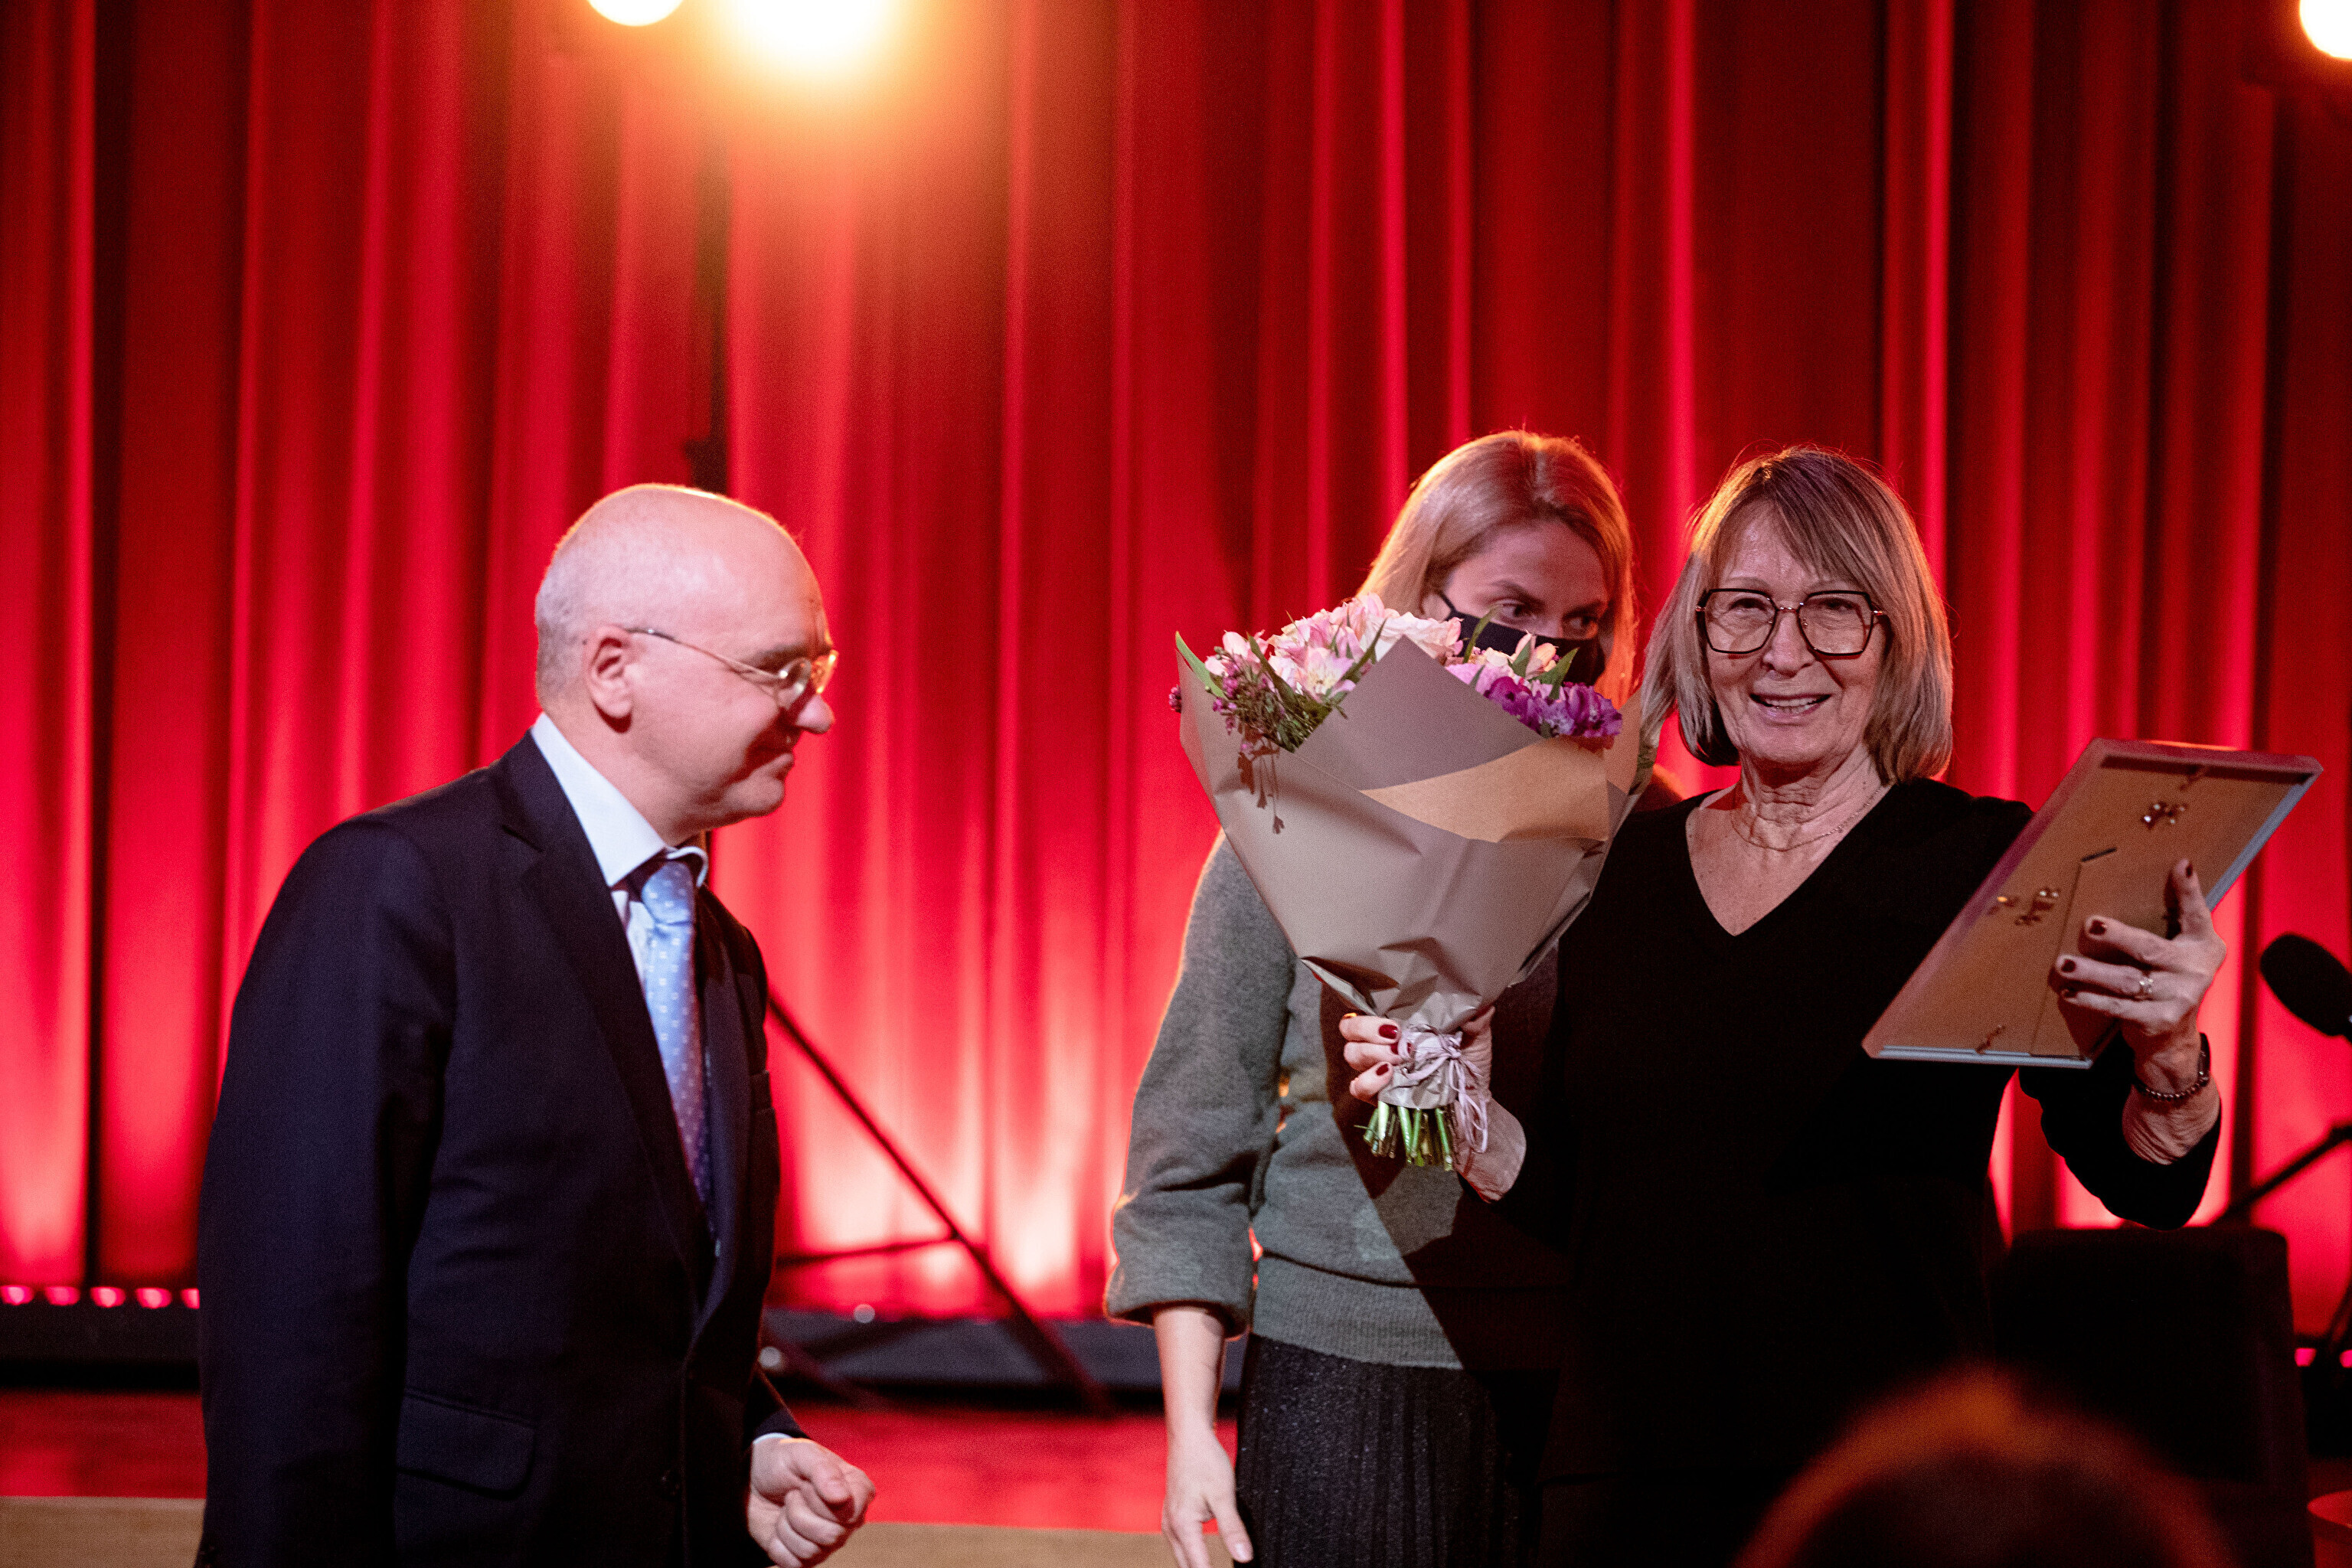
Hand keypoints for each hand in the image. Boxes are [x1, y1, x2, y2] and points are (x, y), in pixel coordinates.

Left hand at [746, 1435, 873, 1566]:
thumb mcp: (801, 1453)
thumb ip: (824, 1470)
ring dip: (786, 1527)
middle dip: (799, 1513)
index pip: (851, 1513)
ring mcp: (827, 1542)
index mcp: (856, 1491)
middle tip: (793, 1494)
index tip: (807, 1484)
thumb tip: (842, 1498)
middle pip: (831, 1535)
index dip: (822, 1502)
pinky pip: (793, 1564)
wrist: (751, 1480)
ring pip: (811, 1552)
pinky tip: (779, 1526)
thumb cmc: (782, 1462)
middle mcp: (847, 1520)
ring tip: (785, 1508)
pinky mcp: (805, 1558)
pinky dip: (777, 1544)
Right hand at [1162, 1421, 1250, 1566]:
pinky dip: (1193, 1555)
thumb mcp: (1224, 1495)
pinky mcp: (1172, 1515)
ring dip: (1197, 1567)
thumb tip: (1245, 1558)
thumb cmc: (1205, 1461)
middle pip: (1186, 1567)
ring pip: (1182, 1557)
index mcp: (1182, 1526)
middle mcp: (1171, 1527)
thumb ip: (1233, 1529)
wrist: (1189, 1436)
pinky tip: (1204, 1558)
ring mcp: (1169, 1521)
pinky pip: (1181, 1545)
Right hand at [1339, 1010, 1522, 1197]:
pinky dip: (1369, 1079)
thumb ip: (1475, 1019)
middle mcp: (1383, 1046)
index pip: (1367, 1008)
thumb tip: (1479, 1003)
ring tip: (1400, 1058)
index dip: (1369, 1009)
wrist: (1473, 1107)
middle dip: (1367, 1028)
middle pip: (1350, 1029)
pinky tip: (1388, 1075)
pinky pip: (1357, 1086)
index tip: (1394, 1019)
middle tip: (1396, 1035)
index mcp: (1399, 1026)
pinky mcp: (1378, 1097)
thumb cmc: (1471, 1069)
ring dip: (1373, 1052)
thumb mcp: (1477, 1039)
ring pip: (1352, 1053)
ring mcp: (1378, 1071)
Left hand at [2053, 858, 2224, 1091]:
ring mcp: (2178, 999)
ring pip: (2127, 980)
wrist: (2173, 1038)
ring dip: (2092, 972)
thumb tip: (2166, 871)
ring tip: (2065, 964)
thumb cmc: (2167, 981)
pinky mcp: (2158, 1021)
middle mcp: (2196, 971)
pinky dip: (2090, 999)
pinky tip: (2069, 991)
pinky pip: (2117, 1007)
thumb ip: (2172, 920)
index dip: (2190, 891)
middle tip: (2090, 924)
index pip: (2196, 915)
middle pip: (2150, 949)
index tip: (2182, 865)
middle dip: (2117, 937)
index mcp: (2202, 946)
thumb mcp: (2178, 951)